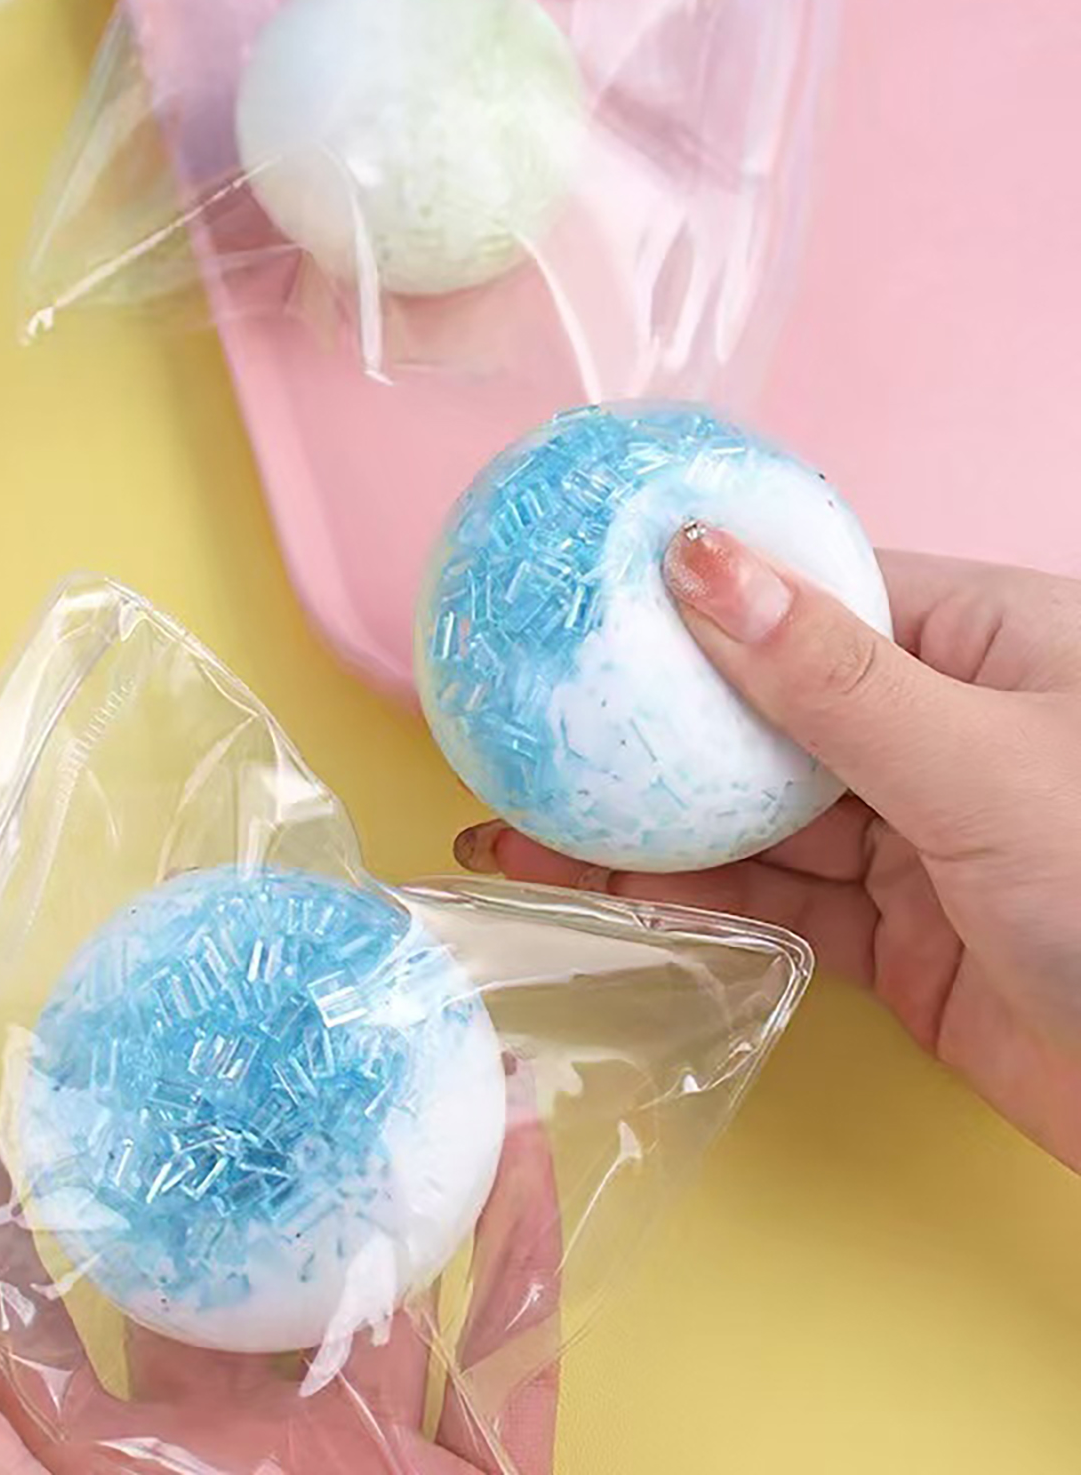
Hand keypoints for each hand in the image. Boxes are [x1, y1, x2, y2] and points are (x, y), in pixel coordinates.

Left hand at [0, 965, 559, 1472]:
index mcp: (117, 1445)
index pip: (7, 1261)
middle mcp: (229, 1413)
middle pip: (199, 1223)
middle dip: (190, 1096)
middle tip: (175, 969)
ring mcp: (358, 1430)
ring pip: (366, 1251)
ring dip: (374, 1136)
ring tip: (365, 1012)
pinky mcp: (471, 1469)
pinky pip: (506, 1338)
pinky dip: (519, 1241)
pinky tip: (517, 1136)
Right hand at [456, 529, 1080, 1173]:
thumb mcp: (975, 765)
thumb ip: (828, 676)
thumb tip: (698, 555)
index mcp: (980, 642)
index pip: (812, 591)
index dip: (694, 592)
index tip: (577, 602)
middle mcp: (940, 726)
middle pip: (761, 711)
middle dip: (639, 729)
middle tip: (520, 735)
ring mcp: (916, 836)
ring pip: (752, 818)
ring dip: (638, 831)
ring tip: (514, 832)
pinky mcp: (897, 938)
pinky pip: (773, 904)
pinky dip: (688, 905)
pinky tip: (598, 897)